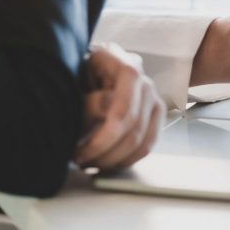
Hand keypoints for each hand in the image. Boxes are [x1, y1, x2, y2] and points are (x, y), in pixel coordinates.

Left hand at [75, 44, 165, 170]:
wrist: (88, 71)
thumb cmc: (78, 76)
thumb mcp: (75, 83)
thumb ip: (89, 100)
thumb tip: (106, 115)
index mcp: (124, 67)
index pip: (123, 110)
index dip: (102, 138)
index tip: (80, 153)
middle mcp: (144, 83)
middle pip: (135, 129)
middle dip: (107, 153)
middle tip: (82, 161)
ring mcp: (153, 99)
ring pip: (143, 141)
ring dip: (116, 160)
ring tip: (92, 163)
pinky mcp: (154, 116)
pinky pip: (148, 145)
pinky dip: (127, 159)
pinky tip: (107, 161)